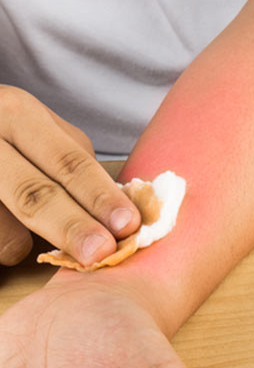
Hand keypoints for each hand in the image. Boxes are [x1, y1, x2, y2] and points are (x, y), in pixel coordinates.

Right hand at [0, 85, 140, 267]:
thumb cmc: (4, 136)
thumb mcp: (34, 128)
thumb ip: (69, 160)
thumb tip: (113, 213)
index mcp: (18, 114)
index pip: (69, 162)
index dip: (100, 197)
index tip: (128, 224)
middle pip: (35, 194)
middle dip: (72, 228)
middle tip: (100, 253)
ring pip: (6, 231)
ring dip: (20, 244)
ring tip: (14, 228)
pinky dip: (0, 247)